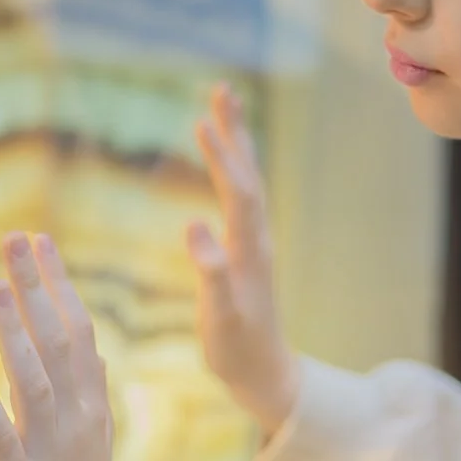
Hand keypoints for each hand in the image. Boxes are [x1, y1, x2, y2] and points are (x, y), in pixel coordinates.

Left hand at [0, 232, 115, 460]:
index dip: (59, 285)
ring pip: (32, 380)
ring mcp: (49, 450)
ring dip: (14, 331)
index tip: (40, 240)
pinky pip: (1, 436)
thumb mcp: (92, 442)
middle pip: (57, 342)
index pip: (78, 331)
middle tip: (15, 238)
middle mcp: (75, 420)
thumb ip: (88, 393)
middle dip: (36, 289)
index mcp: (91, 407)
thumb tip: (95, 350)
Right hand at [189, 82, 300, 434]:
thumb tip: (195, 226)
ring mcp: (253, 241)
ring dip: (236, 142)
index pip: (238, 193)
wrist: (265, 372)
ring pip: (247, 180)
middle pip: (248, 173)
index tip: (203, 121)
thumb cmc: (237, 350)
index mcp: (249, 251)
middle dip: (234, 131)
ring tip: (222, 107)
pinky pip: (240, 195)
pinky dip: (231, 167)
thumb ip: (212, 274)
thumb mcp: (220, 318)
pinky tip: (224, 158)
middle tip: (222, 89)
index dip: (222, 158)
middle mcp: (256, 238)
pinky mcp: (246, 248)